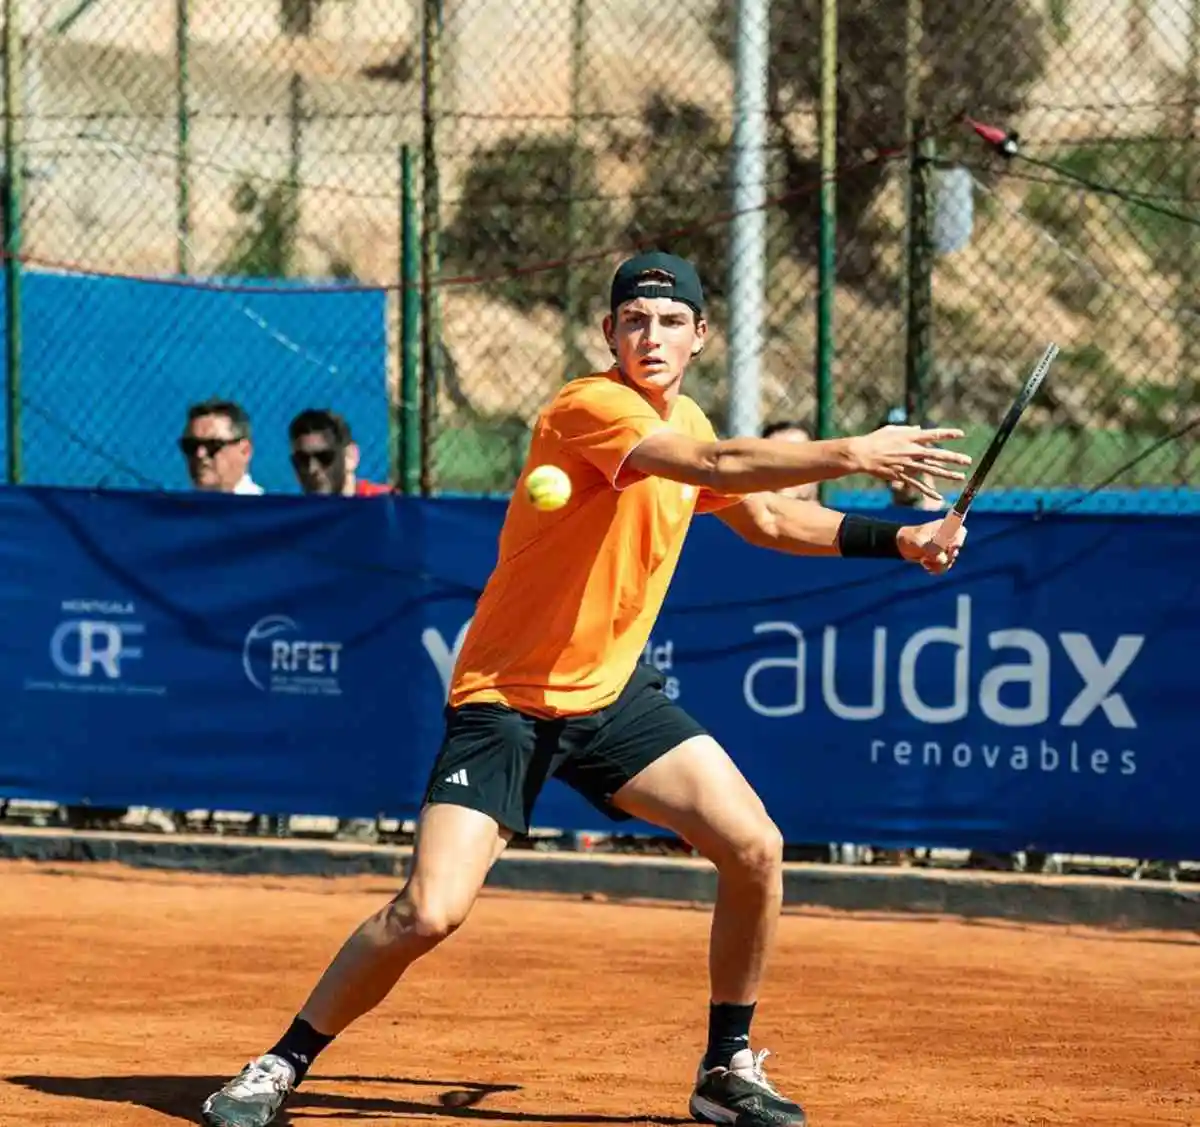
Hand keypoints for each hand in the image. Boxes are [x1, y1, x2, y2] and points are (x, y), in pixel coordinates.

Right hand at [846, 425, 971, 503]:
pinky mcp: (902, 475)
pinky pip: (917, 485)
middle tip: (967, 460)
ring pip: (931, 470)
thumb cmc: (875, 440)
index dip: (947, 434)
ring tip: (961, 477)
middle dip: (953, 458)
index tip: (961, 434)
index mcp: (910, 438)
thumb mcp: (892, 430)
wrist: (862, 454)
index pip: (933, 435)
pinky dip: (928, 491)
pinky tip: (938, 497)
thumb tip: (919, 430)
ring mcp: (908, 464)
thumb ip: (908, 430)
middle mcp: (912, 451)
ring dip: (947, 474)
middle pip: (937, 455)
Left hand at [897, 518, 966, 575]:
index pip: (961, 532)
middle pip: (955, 550)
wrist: (902, 546)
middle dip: (943, 556)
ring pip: (950, 561)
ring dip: (937, 564)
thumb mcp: (917, 541)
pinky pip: (944, 568)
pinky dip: (935, 569)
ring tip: (924, 560)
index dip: (958, 541)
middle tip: (930, 556)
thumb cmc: (910, 537)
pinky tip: (926, 566)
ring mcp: (945, 549)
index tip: (949, 548)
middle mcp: (948, 538)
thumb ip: (930, 549)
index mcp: (945, 527)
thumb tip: (942, 559)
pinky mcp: (941, 559)